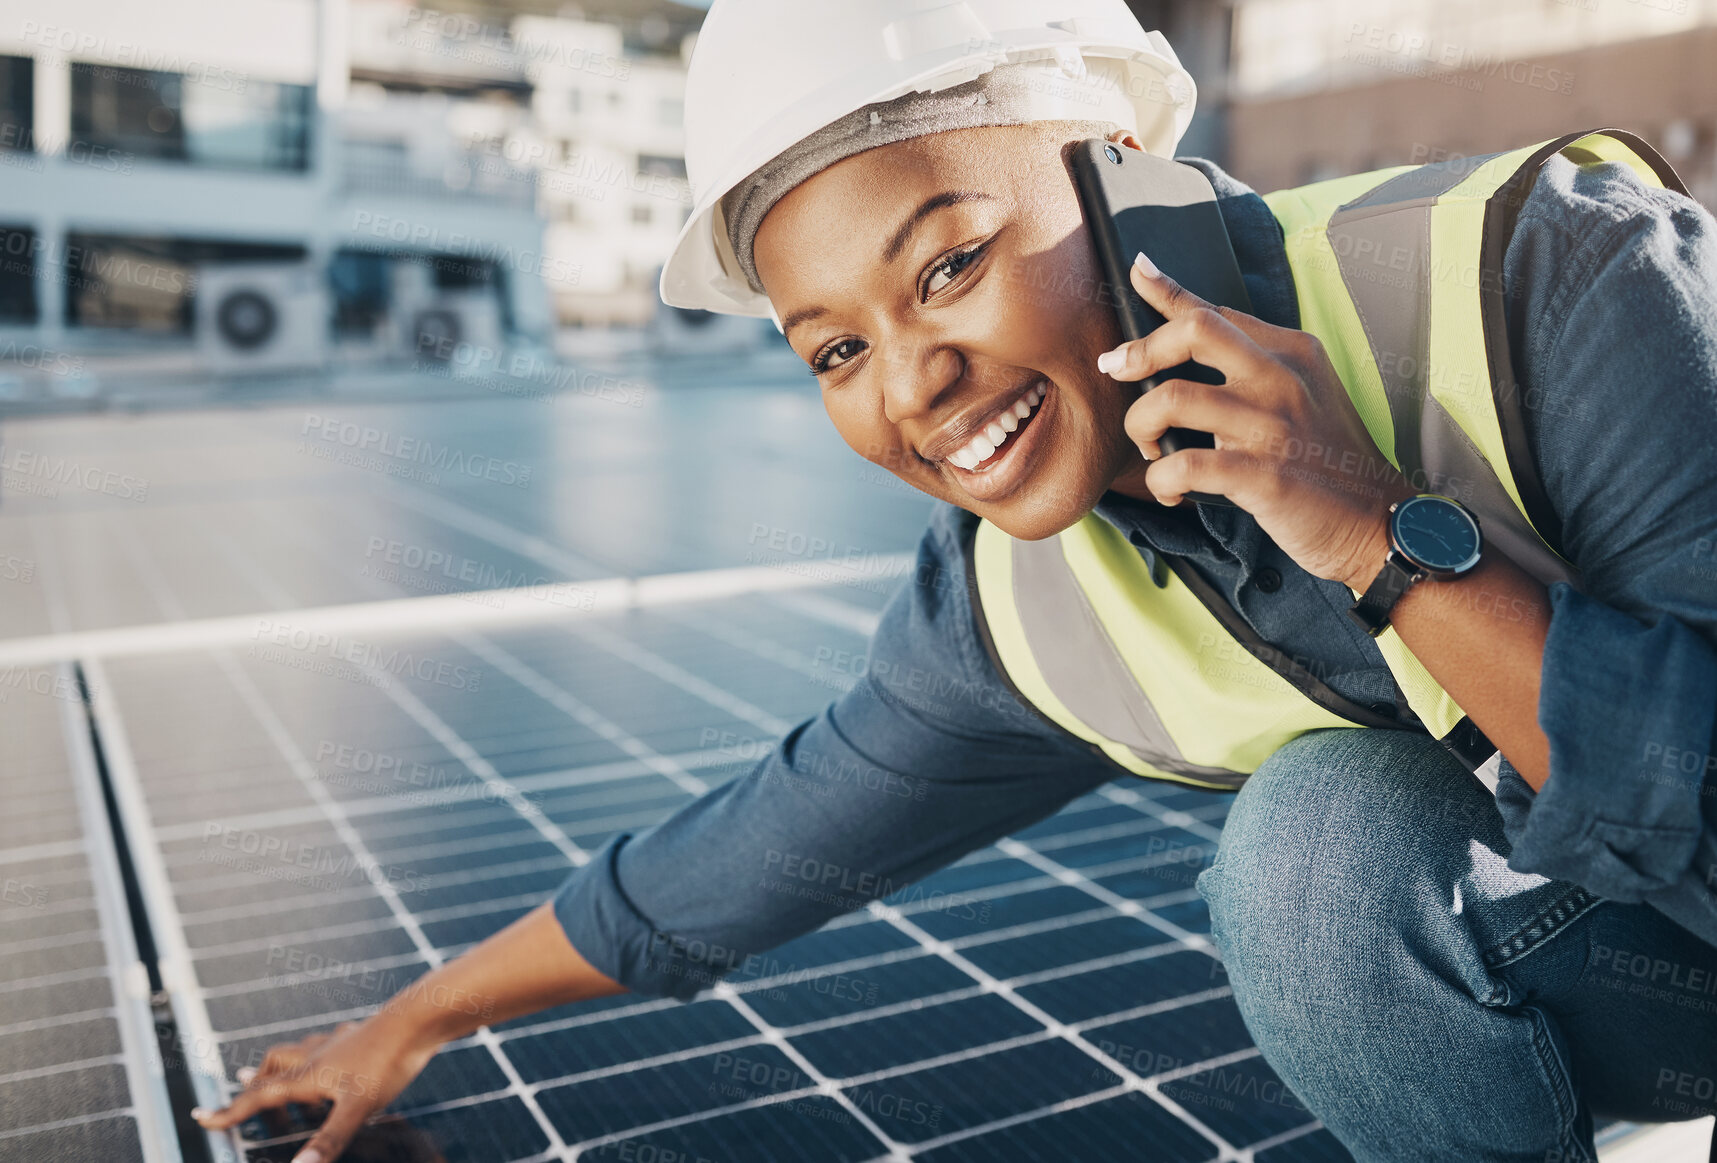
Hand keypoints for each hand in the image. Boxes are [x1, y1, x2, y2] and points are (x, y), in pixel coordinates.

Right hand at [191, 1016, 437, 1162]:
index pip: (257, 1098)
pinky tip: (327, 1051)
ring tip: (265, 1073)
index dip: (229, 1112)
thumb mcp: (357, 1108)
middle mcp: (315, 1056)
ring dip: (276, 1066)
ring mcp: (336, 1043)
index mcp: (307, 1076)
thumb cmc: (388, 1062)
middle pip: (271, 1071)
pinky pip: (325, 1044)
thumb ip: (328, 1140)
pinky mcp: (357, 1036)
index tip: (200, 1117)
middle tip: (238, 1101)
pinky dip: (314, 1053)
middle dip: (252, 1088)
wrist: (419, 1017)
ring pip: (295, 1052)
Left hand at [1100, 252, 1415, 590]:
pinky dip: (1161, 480)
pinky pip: (1184, 465)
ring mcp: (1272, 426)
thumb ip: (1255, 364)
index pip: (1216, 310)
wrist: (1377, 520)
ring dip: (1141, 424)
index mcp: (1291, 351)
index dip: (1168, 290)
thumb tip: (1192, 338)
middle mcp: (1282, 378)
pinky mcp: (1262, 476)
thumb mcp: (1305, 392)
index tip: (1136, 271)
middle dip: (1140, 350)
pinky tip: (1169, 490)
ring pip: (1173, 398)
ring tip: (1150, 447)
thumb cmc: (1328, 459)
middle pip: (1193, 332)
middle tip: (1116, 370)